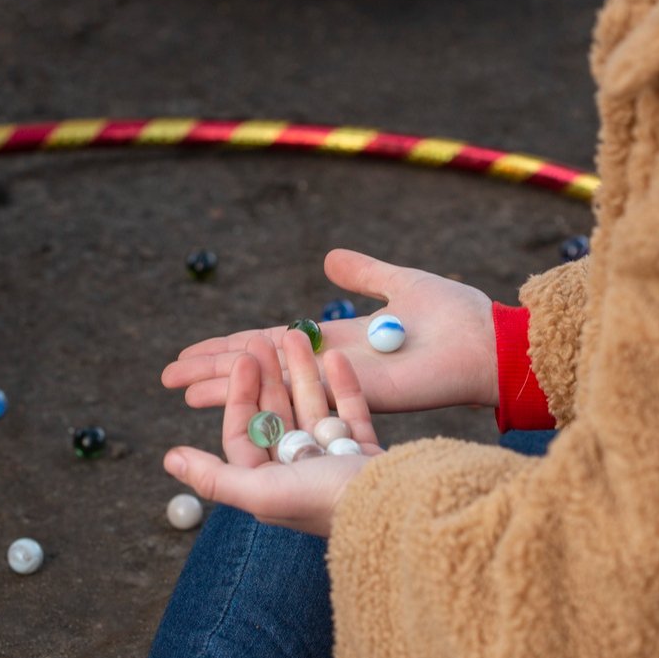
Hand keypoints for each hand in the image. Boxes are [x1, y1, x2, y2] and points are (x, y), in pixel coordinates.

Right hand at [163, 249, 497, 416]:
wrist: (489, 342)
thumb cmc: (456, 318)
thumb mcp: (398, 284)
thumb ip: (363, 274)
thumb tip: (328, 260)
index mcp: (337, 343)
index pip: (271, 345)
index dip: (231, 348)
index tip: (194, 352)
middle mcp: (329, 368)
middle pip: (259, 371)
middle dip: (213, 374)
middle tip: (169, 377)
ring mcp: (337, 386)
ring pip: (268, 387)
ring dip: (223, 387)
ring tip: (182, 390)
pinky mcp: (352, 397)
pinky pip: (296, 393)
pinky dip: (260, 393)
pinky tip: (230, 395)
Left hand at [165, 331, 386, 538]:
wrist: (391, 509)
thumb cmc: (322, 502)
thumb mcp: (260, 492)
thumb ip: (214, 476)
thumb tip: (169, 458)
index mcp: (269, 485)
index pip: (244, 433)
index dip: (239, 395)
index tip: (244, 360)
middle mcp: (299, 473)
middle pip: (278, 415)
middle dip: (271, 375)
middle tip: (267, 340)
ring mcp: (335, 461)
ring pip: (313, 406)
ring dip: (305, 371)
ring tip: (301, 333)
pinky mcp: (366, 451)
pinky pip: (351, 410)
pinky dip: (344, 384)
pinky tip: (338, 357)